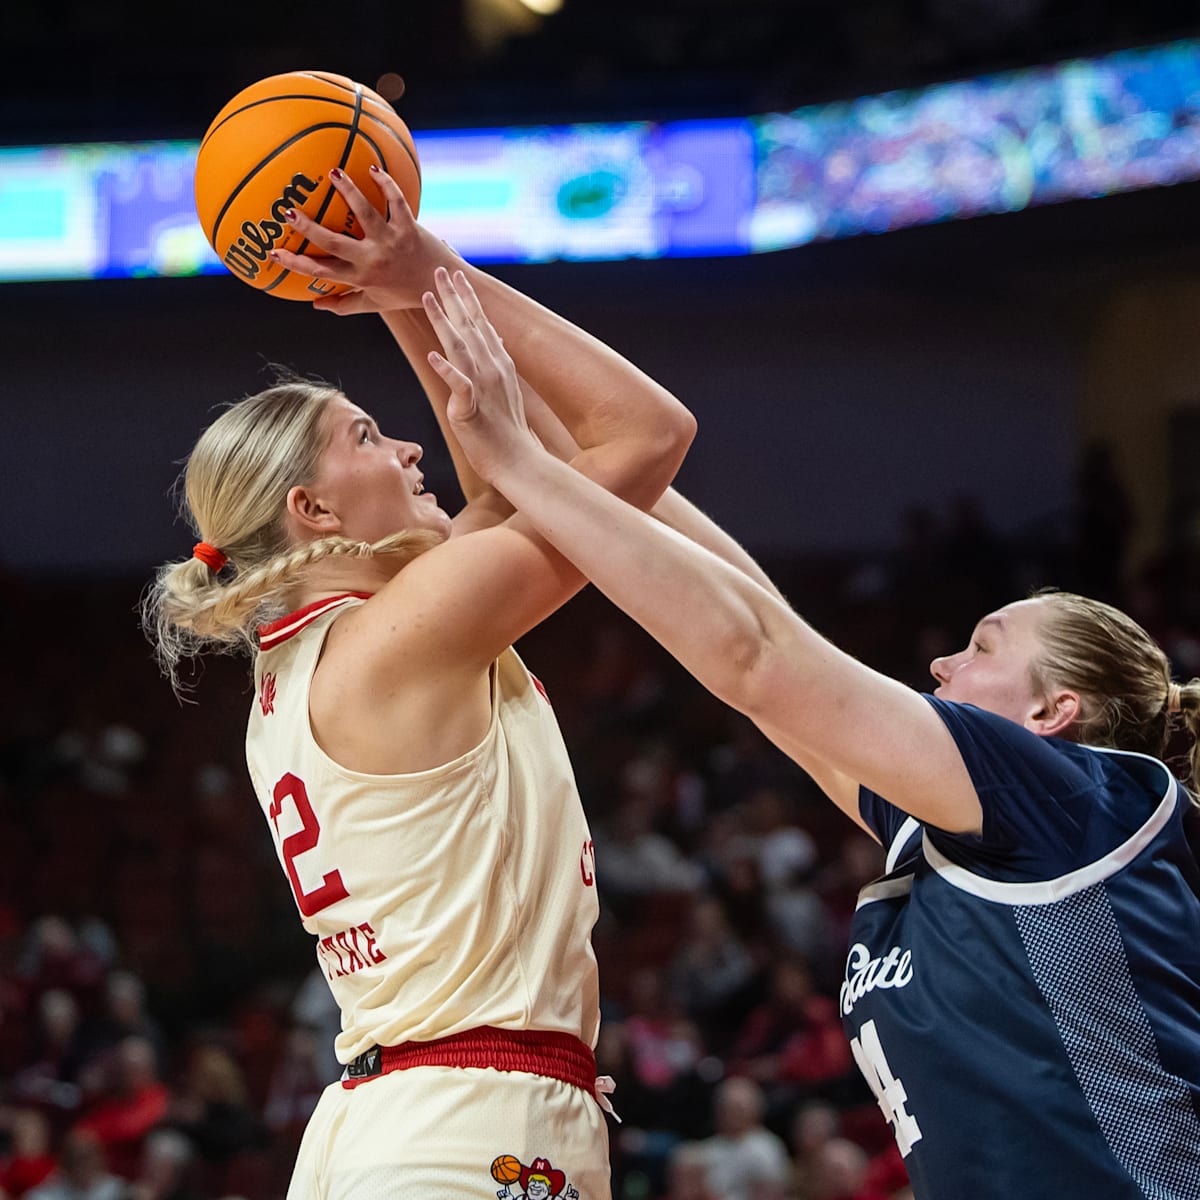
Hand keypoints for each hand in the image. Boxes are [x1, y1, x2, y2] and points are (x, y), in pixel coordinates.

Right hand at [269, 165, 456, 312]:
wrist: (442, 286)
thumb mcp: (375, 303)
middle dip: (309, 228)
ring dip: (348, 192)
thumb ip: (345, 304)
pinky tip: (373, 168)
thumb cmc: (405, 294)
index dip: (296, 264)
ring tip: (332, 173)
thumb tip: (315, 305)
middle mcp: (373, 261)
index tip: (272, 253)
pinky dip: (386, 184)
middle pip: (335, 243)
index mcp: (361, 278)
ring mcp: (391, 243)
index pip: (322, 272)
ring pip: (365, 214)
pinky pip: (396, 202)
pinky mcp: (409, 228)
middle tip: (288, 212)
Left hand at [423, 266, 537, 485]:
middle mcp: (493, 368)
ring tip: (428, 296)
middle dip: (454, 296)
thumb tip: (496, 339)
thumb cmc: (508, 431)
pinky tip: (432, 355)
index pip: (481, 323)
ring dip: (444, 319)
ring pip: (461, 346)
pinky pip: (459, 384)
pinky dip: (447, 369)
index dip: (467, 298)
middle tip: (440, 269)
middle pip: (470, 326)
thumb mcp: (506, 390)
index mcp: (499, 364)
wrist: (518, 460)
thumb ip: (498, 363)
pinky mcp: (472, 407)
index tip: (456, 275)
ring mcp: (484, 386)